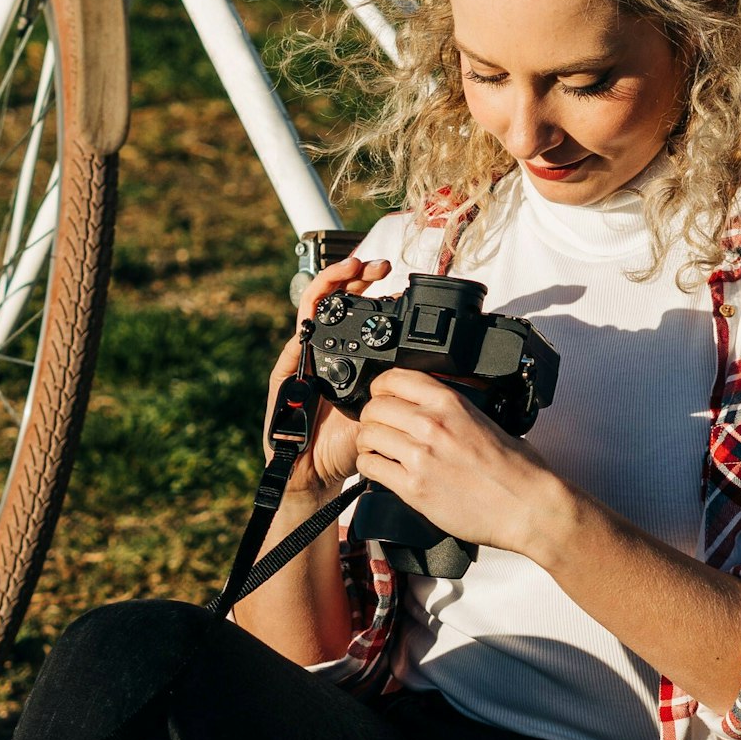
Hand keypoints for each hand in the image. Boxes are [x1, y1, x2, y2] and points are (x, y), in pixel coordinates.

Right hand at [263, 255, 395, 498]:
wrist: (318, 473)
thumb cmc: (349, 443)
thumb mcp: (388, 412)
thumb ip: (409, 391)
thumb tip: (457, 381)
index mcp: (349, 355)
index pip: (358, 311)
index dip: (371, 289)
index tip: (394, 277)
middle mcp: (324, 351)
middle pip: (334, 302)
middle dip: (352, 276)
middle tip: (375, 266)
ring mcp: (301, 362)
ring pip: (310, 314)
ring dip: (327, 288)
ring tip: (346, 272)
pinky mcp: (283, 380)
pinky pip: (289, 354)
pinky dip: (300, 338)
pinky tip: (310, 326)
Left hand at [353, 368, 566, 556]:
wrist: (528, 507)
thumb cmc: (517, 469)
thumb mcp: (486, 418)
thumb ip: (453, 409)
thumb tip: (432, 405)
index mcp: (450, 403)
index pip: (393, 378)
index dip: (381, 388)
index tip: (382, 396)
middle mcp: (431, 424)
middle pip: (374, 407)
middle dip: (372, 416)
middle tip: (380, 427)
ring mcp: (419, 457)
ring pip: (366, 435)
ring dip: (369, 442)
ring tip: (380, 450)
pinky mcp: (413, 488)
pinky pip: (370, 467)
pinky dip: (370, 467)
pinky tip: (383, 470)